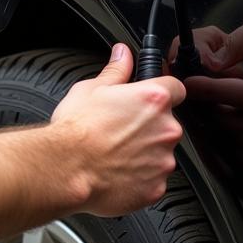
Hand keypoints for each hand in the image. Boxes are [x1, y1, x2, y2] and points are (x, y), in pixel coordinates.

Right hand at [50, 44, 185, 214]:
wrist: (67, 168)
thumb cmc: (77, 129)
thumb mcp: (91, 88)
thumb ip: (116, 70)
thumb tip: (123, 54)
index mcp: (153, 100)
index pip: (176, 87)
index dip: (162, 89)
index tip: (149, 96)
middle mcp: (165, 129)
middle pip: (167, 121)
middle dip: (148, 123)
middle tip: (120, 125)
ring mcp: (163, 160)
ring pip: (160, 150)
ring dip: (145, 149)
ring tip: (115, 149)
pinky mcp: (156, 187)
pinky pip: (153, 177)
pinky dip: (140, 174)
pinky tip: (116, 168)